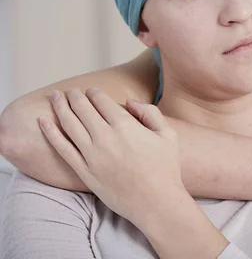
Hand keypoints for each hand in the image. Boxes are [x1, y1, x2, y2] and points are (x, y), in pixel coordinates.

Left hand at [38, 88, 185, 226]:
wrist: (156, 202)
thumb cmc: (166, 168)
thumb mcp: (168, 134)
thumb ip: (150, 112)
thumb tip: (129, 102)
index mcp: (126, 126)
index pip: (102, 101)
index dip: (94, 92)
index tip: (91, 90)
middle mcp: (105, 137)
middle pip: (82, 109)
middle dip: (74, 96)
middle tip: (70, 91)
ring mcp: (92, 155)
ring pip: (69, 124)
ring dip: (59, 107)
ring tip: (54, 97)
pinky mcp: (84, 172)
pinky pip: (62, 148)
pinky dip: (50, 133)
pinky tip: (42, 122)